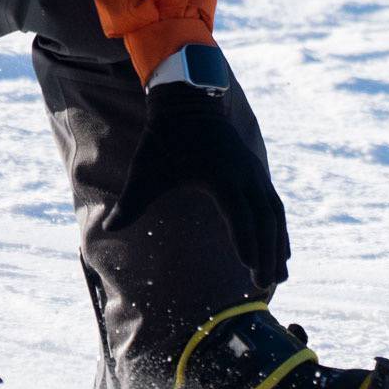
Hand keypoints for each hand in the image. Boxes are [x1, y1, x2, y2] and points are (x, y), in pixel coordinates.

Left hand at [139, 42, 289, 292]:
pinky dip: (279, 229)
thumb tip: (107, 228)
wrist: (187, 104)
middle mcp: (244, 174)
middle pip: (264, 219)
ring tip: (280, 276)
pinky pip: (274, 205)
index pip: (239, 213)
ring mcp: (254, 172)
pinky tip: (280, 251)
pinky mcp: (256, 172)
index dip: (246, 240)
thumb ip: (131, 202)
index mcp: (220, 175)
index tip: (249, 267)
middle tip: (263, 285)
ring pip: (274, 214)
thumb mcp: (145, 171)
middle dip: (266, 253)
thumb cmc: (164, 140)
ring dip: (278, 245)